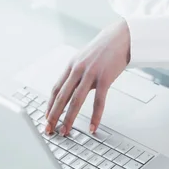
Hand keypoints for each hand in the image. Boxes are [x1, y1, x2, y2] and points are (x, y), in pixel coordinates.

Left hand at [45, 19, 129, 135]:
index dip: (50, 105)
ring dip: (69, 118)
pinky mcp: (105, 78)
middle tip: (49, 129)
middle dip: (54, 115)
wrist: (122, 37)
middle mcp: (78, 69)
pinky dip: (95, 116)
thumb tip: (71, 91)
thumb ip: (77, 72)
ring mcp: (91, 73)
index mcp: (72, 64)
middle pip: (62, 96)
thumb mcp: (85, 57)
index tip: (46, 118)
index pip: (56, 88)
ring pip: (76, 101)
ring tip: (66, 131)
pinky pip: (98, 101)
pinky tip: (92, 126)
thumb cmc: (104, 48)